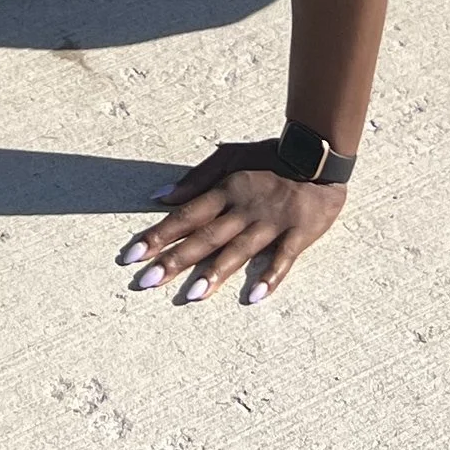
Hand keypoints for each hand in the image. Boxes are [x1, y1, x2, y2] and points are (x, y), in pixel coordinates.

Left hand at [117, 139, 346, 306]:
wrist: (317, 153)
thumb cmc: (269, 157)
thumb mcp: (229, 157)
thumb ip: (195, 179)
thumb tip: (160, 197)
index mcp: (226, 189)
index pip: (186, 215)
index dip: (158, 235)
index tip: (132, 254)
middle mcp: (244, 208)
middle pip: (206, 236)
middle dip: (175, 259)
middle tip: (147, 281)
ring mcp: (271, 223)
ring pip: (239, 250)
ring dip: (215, 272)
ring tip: (192, 295)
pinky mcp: (297, 234)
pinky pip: (282, 259)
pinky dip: (269, 277)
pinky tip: (254, 297)